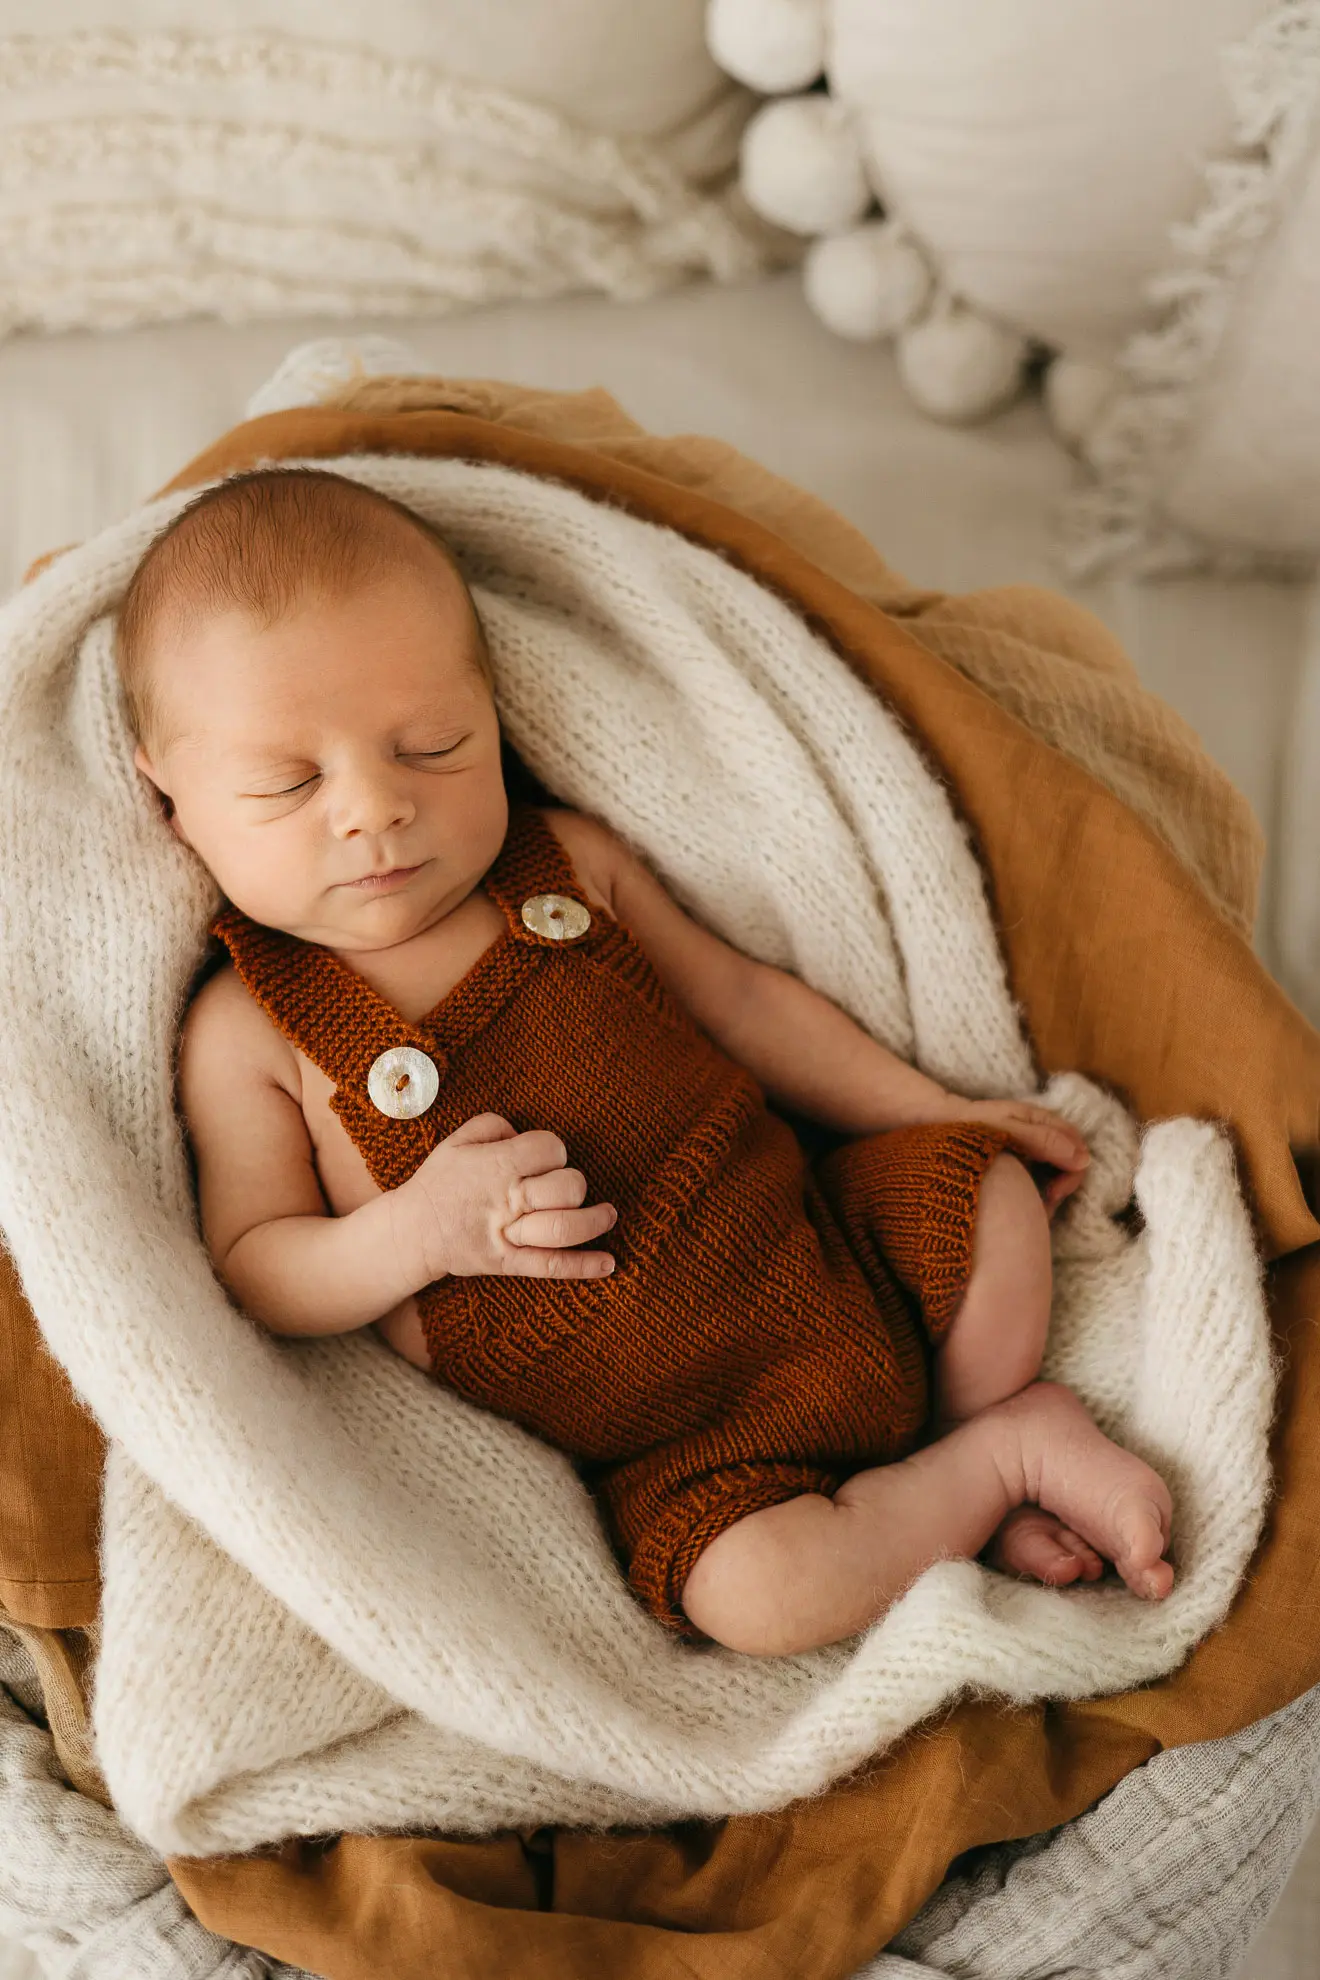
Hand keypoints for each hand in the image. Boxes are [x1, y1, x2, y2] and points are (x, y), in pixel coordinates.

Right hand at [399, 1113, 616, 1281]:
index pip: (550, 1148)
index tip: (545, 1158)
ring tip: (608, 1215)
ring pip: (564, 1227)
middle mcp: (508, 1199)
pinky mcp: (509, 1263)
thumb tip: (522, 1133)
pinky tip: (609, 1263)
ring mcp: (510, 1234)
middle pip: (566, 1186)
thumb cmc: (440, 1182)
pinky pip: (552, 1266)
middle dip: (574, 1183)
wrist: (412, 1231)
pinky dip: (583, 1266)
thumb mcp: (457, 1140)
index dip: (553, 1150)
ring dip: (594, 1221)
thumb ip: (493, 1125)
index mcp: (497, 1165)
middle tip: (564, 1187)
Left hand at [946, 1098, 1089, 1213]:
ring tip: (1034, 1204)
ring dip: (1052, 1190)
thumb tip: (1083, 1158)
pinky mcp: (1021, 1159)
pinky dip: (1039, 1190)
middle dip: (1063, 1185)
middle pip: (1071, 1161)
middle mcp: (1041, 1132)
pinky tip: (1024, 1199)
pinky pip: (1041, 1176)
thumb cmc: (973, 1126)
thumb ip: (1044, 1141)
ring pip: (1058, 1171)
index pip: (1077, 1147)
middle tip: (1044, 1203)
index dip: (1073, 1173)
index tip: (1054, 1194)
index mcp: (1042, 1120)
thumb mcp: (1009, 1131)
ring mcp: (1031, 1146)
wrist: (942, 1124)